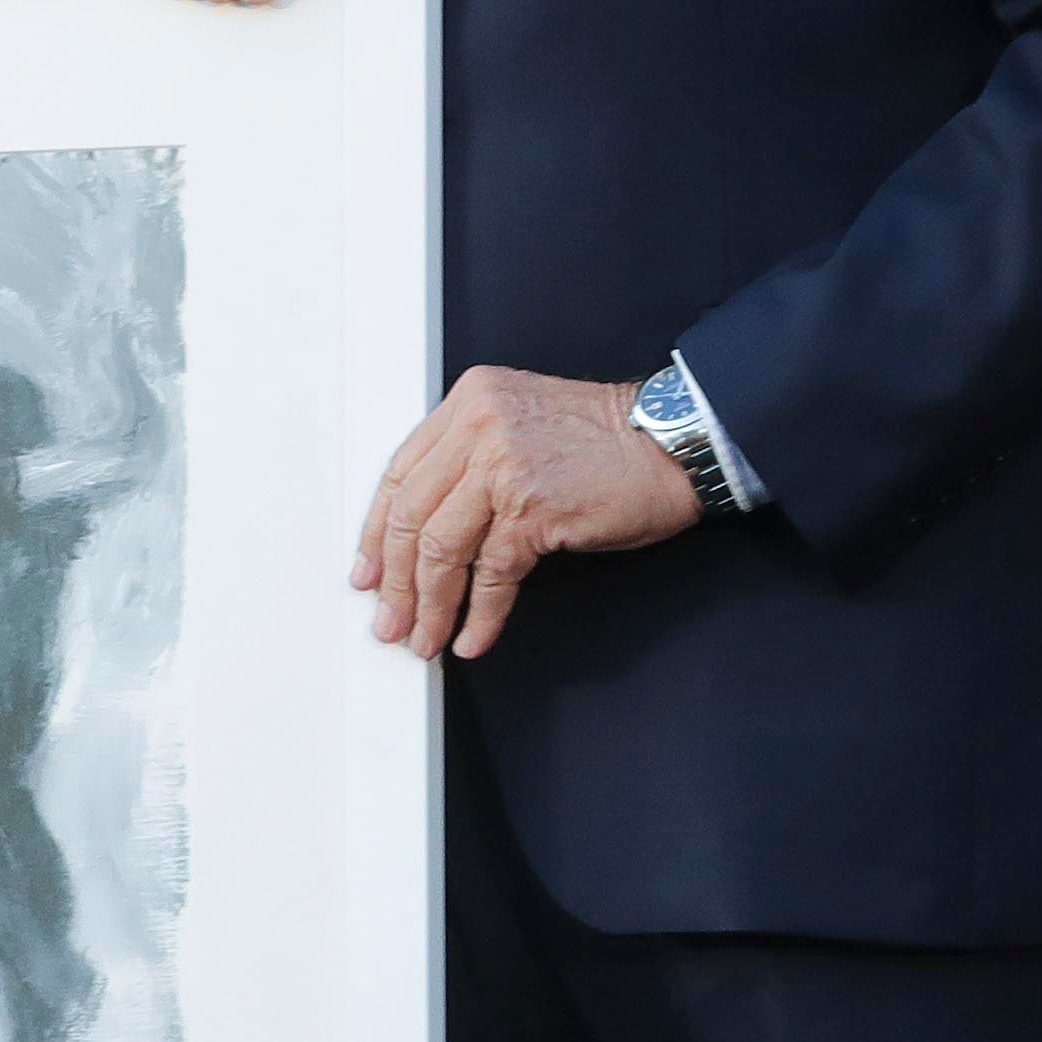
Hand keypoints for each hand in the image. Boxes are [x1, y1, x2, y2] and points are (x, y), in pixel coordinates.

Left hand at [352, 366, 699, 661]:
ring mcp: (503, 466)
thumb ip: (471, 456)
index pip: (401, 473)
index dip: (377, 532)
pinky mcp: (533, 508)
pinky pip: (492, 575)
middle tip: (390, 621)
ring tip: (425, 639)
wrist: (671, 441)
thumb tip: (425, 530)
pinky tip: (473, 637)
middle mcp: (478, 426)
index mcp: (469, 402)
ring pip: (441, 549)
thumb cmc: (605, 439)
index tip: (370, 572)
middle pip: (411, 516)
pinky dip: (480, 615)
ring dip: (430, 605)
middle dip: (396, 581)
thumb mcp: (519, 422)